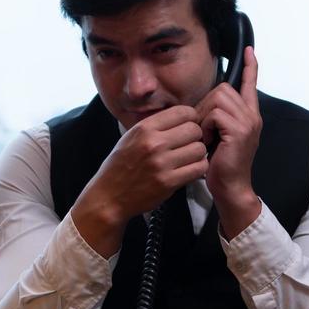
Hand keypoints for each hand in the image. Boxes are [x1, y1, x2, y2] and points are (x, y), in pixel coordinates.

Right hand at [71, 105, 207, 256]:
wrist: (109, 196)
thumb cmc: (120, 166)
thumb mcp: (131, 137)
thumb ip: (154, 126)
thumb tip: (183, 116)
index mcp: (144, 128)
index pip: (183, 112)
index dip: (191, 118)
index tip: (188, 126)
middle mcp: (153, 143)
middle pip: (194, 129)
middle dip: (196, 136)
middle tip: (189, 144)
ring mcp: (161, 163)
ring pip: (199, 149)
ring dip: (198, 154)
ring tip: (189, 158)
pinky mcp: (168, 182)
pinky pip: (199, 168)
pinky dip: (198, 168)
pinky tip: (189, 169)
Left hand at [195, 46, 261, 238]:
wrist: (230, 188)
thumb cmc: (220, 165)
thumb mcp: (220, 135)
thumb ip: (218, 117)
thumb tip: (205, 103)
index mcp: (249, 115)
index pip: (250, 84)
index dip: (250, 67)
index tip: (249, 50)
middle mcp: (252, 115)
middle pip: (222, 88)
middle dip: (205, 105)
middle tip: (203, 129)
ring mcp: (248, 122)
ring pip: (217, 98)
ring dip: (204, 116)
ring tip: (206, 137)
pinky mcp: (239, 130)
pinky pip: (214, 114)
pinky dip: (205, 126)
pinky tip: (207, 142)